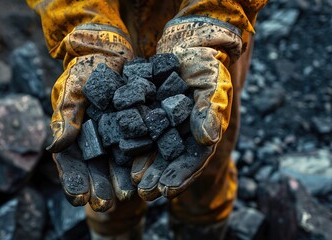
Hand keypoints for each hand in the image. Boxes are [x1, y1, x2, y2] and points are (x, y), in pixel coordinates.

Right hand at [45, 25, 134, 210]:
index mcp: (74, 135)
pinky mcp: (135, 127)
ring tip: (127, 196)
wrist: (110, 52)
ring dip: (119, 180)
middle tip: (105, 204)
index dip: (74, 181)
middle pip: (95, 169)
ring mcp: (116, 135)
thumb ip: (65, 115)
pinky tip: (145, 174)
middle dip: (99, 187)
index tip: (79, 197)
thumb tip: (55, 146)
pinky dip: (140, 161)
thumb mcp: (73, 88)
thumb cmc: (85, 68)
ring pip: (116, 163)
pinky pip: (138, 147)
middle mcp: (95, 140)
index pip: (71, 163)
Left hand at [131, 17, 242, 199]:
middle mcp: (184, 134)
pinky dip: (133, 144)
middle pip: (172, 161)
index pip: (194, 159)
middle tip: (145, 193)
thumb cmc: (205, 65)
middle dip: (159, 177)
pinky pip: (141, 133)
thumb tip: (208, 139)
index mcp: (203, 132)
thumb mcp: (211, 85)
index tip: (167, 190)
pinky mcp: (150, 114)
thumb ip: (209, 111)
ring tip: (133, 183)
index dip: (181, 175)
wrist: (188, 46)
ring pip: (155, 151)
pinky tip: (121, 156)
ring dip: (146, 167)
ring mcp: (166, 125)